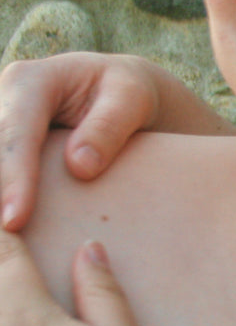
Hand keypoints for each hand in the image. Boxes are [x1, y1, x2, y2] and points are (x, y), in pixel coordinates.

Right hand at [0, 53, 233, 232]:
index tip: (14, 220)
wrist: (120, 95)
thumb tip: (80, 167)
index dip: (13, 179)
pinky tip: (8, 237)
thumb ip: (108, 127)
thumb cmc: (130, 95)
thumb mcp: (132, 100)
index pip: (16, 135)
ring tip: (3, 244)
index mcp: (30, 81)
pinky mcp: (3, 148)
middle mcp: (3, 99)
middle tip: (2, 242)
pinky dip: (3, 199)